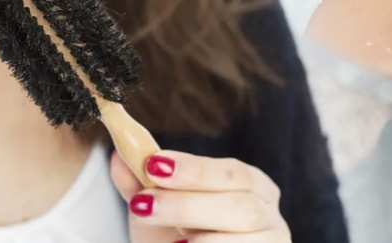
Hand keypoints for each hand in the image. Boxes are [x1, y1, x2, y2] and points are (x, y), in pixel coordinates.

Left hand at [110, 149, 291, 242]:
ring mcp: (272, 242)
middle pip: (240, 205)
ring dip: (203, 240)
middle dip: (187, 204)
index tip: (153, 166)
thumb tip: (119, 157)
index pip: (230, 172)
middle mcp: (269, 213)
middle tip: (142, 204)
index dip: (193, 170)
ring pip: (245, 239)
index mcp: (251, 185)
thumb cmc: (178, 237)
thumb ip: (141, 185)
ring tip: (170, 242)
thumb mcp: (158, 210)